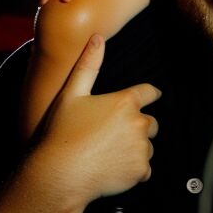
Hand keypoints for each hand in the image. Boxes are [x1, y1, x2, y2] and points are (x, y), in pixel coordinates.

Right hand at [29, 34, 159, 205]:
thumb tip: (97, 37)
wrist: (61, 174)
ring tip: (111, 153)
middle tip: (116, 135)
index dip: (150, 94)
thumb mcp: (72, 94)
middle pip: (151, 122)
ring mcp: (141, 148)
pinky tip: (115, 169)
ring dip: (136, 149)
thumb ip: (88, 65)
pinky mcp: (140, 171)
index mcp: (125, 101)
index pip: (150, 92)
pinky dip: (134, 170)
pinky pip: (145, 169)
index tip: (152, 97)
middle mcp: (138, 123)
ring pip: (147, 147)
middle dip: (139, 126)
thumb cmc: (63, 132)